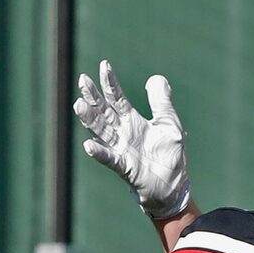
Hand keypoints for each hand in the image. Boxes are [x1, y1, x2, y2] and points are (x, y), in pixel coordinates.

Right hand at [74, 61, 191, 219]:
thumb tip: (155, 78)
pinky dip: (100, 153)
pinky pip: (110, 159)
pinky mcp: (126, 168)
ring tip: (78, 105)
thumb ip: (161, 102)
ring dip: (90, 119)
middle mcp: (123, 134)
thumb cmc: (171, 157)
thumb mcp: (170, 124)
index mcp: (132, 121)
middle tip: (82, 80)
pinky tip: (89, 145)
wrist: (174, 187)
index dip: (110, 83)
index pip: (116, 98)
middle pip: (103, 112)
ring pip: (101, 132)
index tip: (104, 65)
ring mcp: (122, 150)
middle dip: (93, 97)